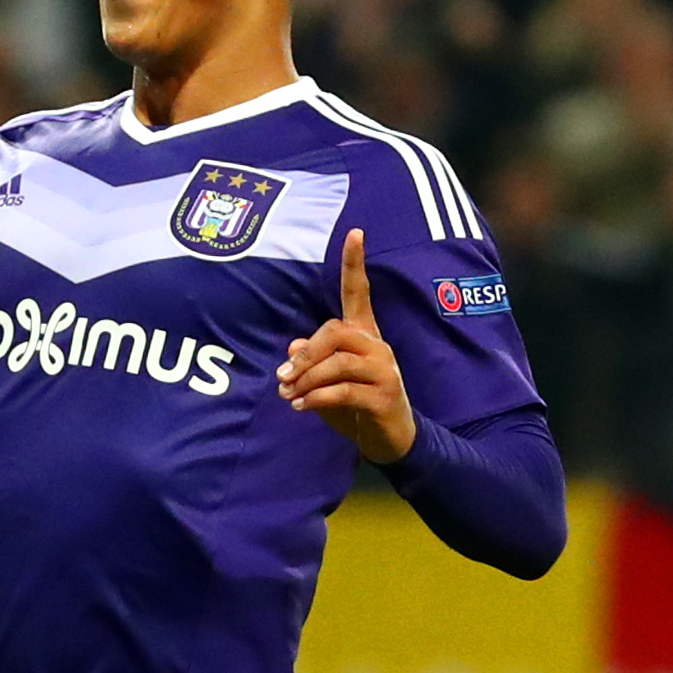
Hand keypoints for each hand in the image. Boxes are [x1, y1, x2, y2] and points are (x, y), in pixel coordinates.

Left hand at [275, 229, 415, 464]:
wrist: (391, 440)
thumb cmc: (356, 405)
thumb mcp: (327, 382)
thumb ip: (312, 363)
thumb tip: (293, 348)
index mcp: (364, 334)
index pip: (360, 292)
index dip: (355, 263)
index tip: (355, 232)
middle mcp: (377, 346)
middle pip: (336, 331)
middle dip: (306, 353)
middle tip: (282, 375)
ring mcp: (384, 370)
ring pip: (339, 363)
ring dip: (307, 379)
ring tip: (289, 395)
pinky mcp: (384, 396)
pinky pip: (344, 391)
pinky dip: (317, 398)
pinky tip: (301, 406)